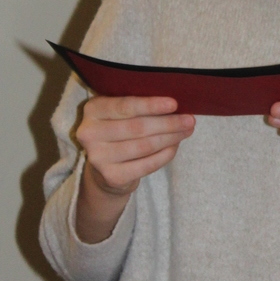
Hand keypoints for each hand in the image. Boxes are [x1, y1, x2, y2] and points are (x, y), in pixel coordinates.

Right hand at [75, 94, 194, 242]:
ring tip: (186, 131)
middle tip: (189, 120)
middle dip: (168, 123)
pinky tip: (174, 147)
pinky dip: (164, 155)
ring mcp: (98, 157)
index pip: (125, 106)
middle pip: (137, 127)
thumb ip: (138, 105)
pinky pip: (146, 165)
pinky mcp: (111, 176)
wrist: (104, 167)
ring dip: (170, 138)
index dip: (151, 105)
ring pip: (144, 146)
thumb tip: (175, 104)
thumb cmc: (119, 130)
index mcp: (92, 110)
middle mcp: (89, 133)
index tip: (174, 104)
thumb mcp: (119, 112)